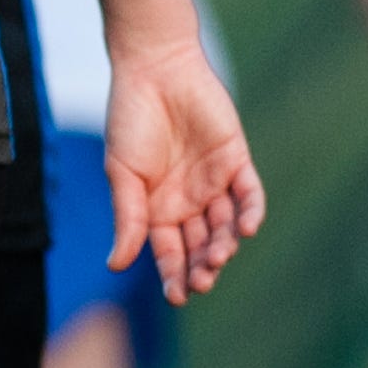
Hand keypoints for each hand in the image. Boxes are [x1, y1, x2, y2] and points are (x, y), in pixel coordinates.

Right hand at [99, 39, 267, 305]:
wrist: (154, 70)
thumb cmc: (130, 120)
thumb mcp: (122, 174)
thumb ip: (127, 218)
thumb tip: (116, 265)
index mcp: (157, 209)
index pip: (170, 253)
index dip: (174, 276)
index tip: (177, 297)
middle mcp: (188, 202)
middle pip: (201, 247)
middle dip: (202, 268)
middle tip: (203, 281)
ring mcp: (214, 183)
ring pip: (226, 226)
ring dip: (225, 244)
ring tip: (219, 256)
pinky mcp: (236, 161)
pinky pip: (249, 194)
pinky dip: (251, 212)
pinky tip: (247, 228)